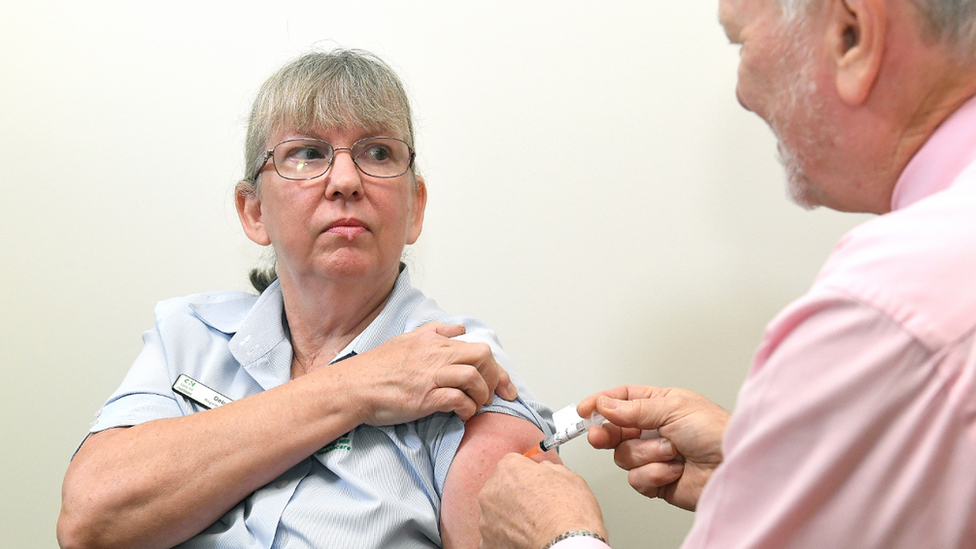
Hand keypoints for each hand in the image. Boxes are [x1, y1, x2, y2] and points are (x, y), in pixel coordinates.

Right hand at [336, 322, 517, 424]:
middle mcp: (436, 354)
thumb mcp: (407, 339)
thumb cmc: (378, 366)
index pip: (479, 349)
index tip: (506, 387)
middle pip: (483, 357)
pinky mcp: (425, 396)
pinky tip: (463, 414)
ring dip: (481, 396)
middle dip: (494, 378)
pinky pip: (458, 399)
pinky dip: (467, 409)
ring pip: (473, 378)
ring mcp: (431, 375)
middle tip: (491, 396)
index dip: (499, 370)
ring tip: (475, 406)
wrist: (355, 386)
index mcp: (434, 340)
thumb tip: (458, 328)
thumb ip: (435, 332)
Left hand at [478, 454, 605, 548]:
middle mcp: (491, 492)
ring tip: (532, 524)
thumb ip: (548, 468)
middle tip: (536, 505)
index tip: (536, 483)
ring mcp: (486, 519)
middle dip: (515, 494)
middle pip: (501, 488)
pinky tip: (524, 537)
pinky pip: (495, 535)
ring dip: (510, 516)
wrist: (566, 544)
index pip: (513, 464)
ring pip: (496, 512)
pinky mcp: (488, 542)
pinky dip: (507, 536)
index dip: (527, 474)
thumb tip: (545, 470)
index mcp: (508, 470)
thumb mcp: (568, 476)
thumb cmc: (569, 513)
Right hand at [578, 385, 729, 510]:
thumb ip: (634, 409)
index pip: (621, 400)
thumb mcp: (673, 408)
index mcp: (659, 405)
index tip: (584, 409)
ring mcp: (654, 456)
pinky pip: (637, 479)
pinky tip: (673, 470)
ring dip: (647, 454)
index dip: (601, 403)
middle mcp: (654, 430)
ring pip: (624, 456)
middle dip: (608, 434)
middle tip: (601, 436)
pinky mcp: (657, 481)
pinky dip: (654, 475)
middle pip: (615, 430)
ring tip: (671, 452)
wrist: (732, 467)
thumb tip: (605, 405)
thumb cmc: (716, 432)